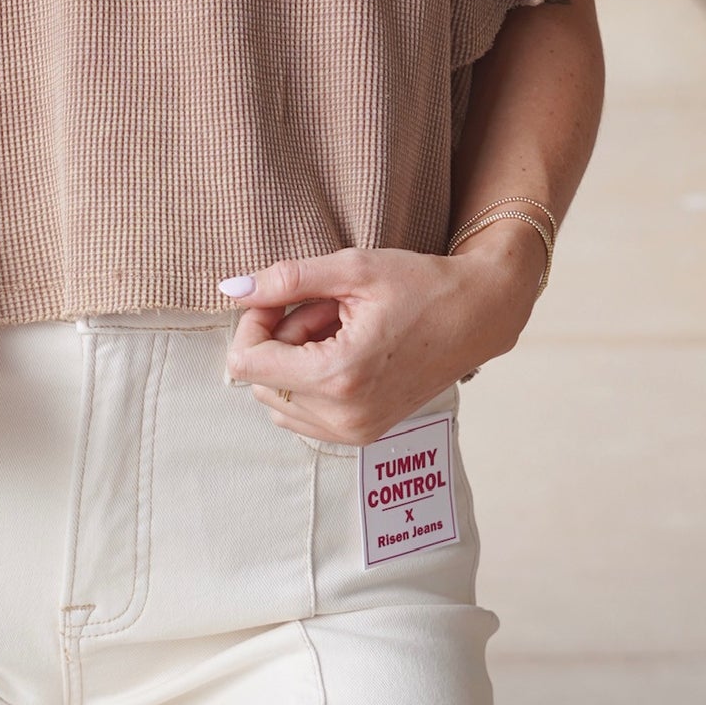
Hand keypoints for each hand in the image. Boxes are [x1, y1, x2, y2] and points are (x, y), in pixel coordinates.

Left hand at [222, 230, 542, 445]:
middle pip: (260, 380)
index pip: (246, 362)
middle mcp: (344, 416)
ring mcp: (354, 433)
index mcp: (338, 375)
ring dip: (295, 361)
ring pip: (279, 399)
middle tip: (324, 310)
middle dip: (278, 340)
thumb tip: (229, 290)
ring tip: (339, 329)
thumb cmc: (418, 285)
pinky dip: (310, 382)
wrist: (476, 317)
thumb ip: (285, 279)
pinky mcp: (362, 436)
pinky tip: (345, 351)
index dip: (253, 322)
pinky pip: (302, 414)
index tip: (283, 297)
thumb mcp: (350, 268)